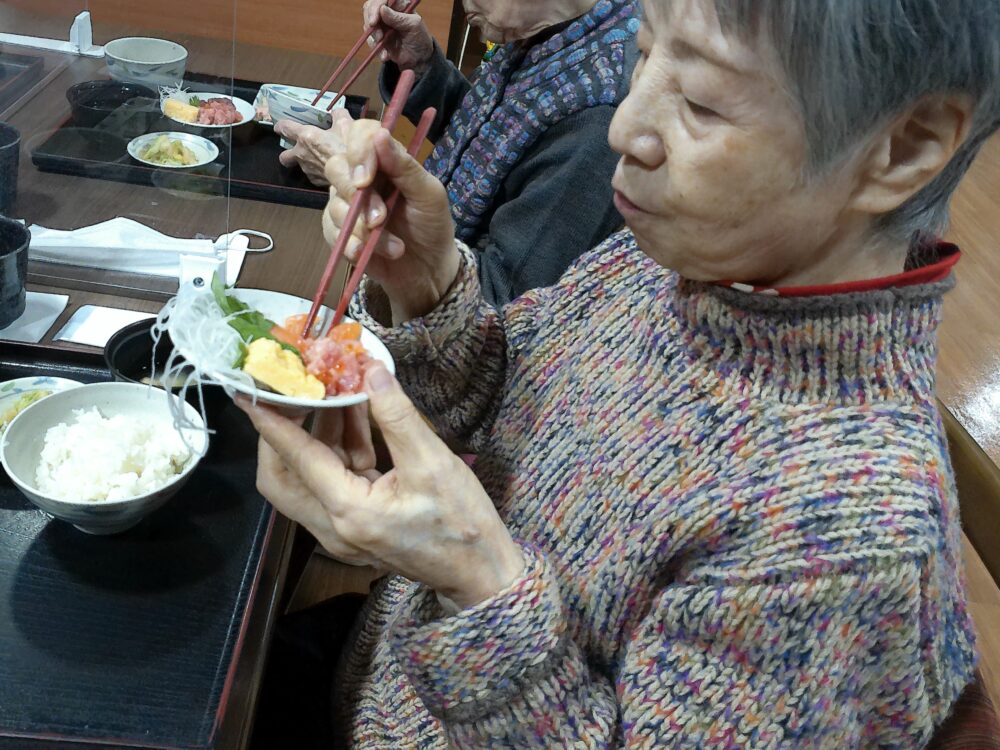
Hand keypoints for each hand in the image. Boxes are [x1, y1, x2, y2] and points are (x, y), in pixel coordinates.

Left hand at [239, 363, 524, 611]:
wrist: (480, 573)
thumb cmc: (462, 523)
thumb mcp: (433, 463)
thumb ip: (397, 416)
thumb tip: (371, 371)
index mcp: (349, 512)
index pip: (298, 460)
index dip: (273, 423)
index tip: (250, 392)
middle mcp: (334, 528)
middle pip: (283, 479)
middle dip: (278, 434)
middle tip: (286, 392)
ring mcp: (342, 532)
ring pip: (306, 480)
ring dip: (312, 437)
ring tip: (327, 391)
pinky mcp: (355, 527)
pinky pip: (331, 484)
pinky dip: (335, 450)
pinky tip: (352, 416)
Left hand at [275, 111, 352, 186]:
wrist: (354, 174)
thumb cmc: (348, 147)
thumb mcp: (346, 124)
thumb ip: (338, 115)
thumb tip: (336, 113)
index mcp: (306, 136)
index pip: (285, 128)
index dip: (281, 126)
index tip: (280, 127)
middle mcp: (302, 154)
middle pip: (284, 156)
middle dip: (287, 153)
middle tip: (297, 149)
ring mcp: (307, 169)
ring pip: (300, 166)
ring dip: (306, 162)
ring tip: (319, 158)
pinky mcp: (316, 181)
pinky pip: (313, 175)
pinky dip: (318, 171)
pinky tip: (328, 167)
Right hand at [324, 121, 459, 322]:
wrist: (428, 270)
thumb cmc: (432, 226)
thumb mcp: (429, 195)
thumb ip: (406, 167)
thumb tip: (380, 135)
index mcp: (386, 161)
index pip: (360, 135)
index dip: (358, 151)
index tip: (365, 179)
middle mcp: (362, 178)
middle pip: (336, 167)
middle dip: (357, 197)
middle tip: (380, 219)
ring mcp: (348, 205)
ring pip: (334, 205)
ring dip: (362, 230)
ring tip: (395, 247)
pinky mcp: (340, 232)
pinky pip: (332, 232)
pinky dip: (351, 246)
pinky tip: (367, 254)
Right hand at [362, 0, 434, 73]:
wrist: (418, 59)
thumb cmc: (419, 38)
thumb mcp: (413, 26)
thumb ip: (398, 18)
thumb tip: (382, 9)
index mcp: (398, 4)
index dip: (376, 6)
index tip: (374, 20)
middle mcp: (387, 12)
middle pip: (370, 8)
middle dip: (370, 22)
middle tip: (378, 36)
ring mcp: (381, 24)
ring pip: (367, 25)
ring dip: (374, 37)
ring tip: (384, 48)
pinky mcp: (377, 37)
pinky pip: (370, 40)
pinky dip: (376, 49)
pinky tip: (385, 55)